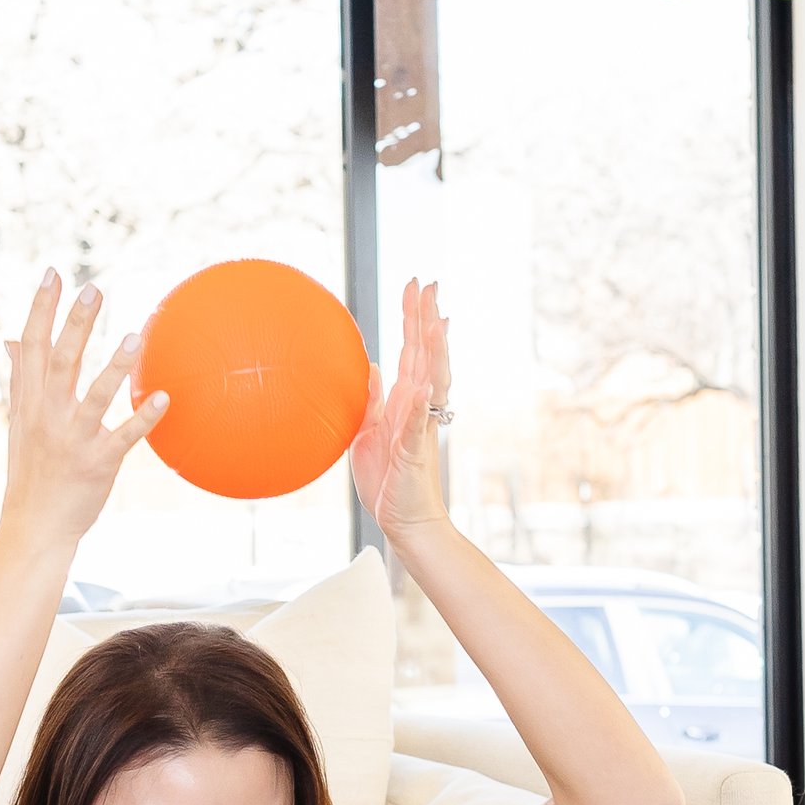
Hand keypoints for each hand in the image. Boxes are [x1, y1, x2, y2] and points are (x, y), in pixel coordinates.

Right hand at [0, 274, 164, 547]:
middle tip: (93, 288)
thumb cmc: (30, 472)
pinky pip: (123, 437)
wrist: (33, 526)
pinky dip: (143, 418)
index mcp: (29, 402)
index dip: (41, 309)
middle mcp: (48, 416)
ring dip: (114, 366)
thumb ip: (19, 378)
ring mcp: (73, 440)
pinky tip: (163, 398)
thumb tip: (9, 340)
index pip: (31, 346)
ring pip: (94, 396)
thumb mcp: (18, 422)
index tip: (53, 274)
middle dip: (75, 323)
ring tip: (134, 336)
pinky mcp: (98, 463)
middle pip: (61, 360)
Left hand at [351, 280, 451, 546]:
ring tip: (435, 319)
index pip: (411, 350)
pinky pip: (418, 422)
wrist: (404, 521)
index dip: (413, 319)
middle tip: (428, 284)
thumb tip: (372, 366)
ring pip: (430, 380)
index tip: (415, 288)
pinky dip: (421, 403)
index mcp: (404, 400)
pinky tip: (423, 383)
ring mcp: (419, 426)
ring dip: (433, 350)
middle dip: (425, 319)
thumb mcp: (369, 432)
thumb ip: (372, 399)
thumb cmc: (388, 480)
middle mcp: (417, 407)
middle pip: (424, 354)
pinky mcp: (414, 450)